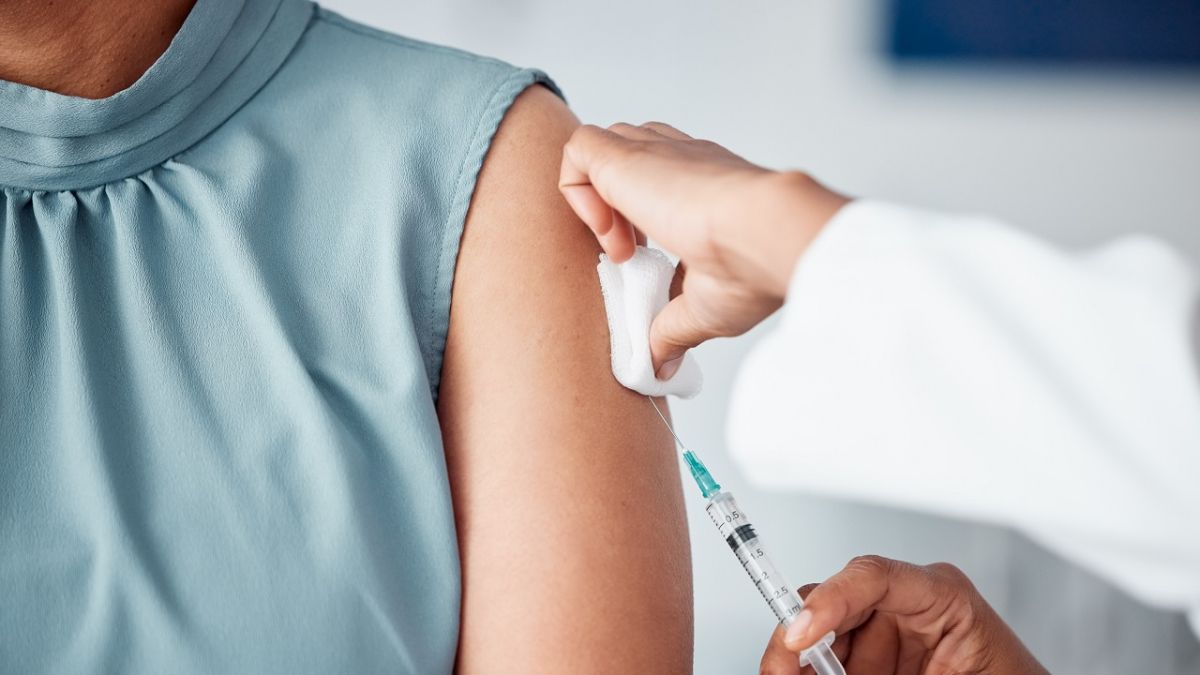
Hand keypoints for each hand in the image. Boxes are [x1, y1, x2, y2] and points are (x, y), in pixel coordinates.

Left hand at [559, 122, 847, 377]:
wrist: (766, 235)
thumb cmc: (753, 268)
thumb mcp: (705, 307)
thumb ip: (674, 330)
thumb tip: (662, 366)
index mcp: (705, 186)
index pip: (659, 180)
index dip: (638, 219)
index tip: (645, 261)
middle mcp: (680, 160)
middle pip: (627, 157)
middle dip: (614, 207)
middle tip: (630, 256)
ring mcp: (655, 152)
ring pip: (601, 149)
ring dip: (595, 201)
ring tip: (621, 248)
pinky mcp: (626, 154)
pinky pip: (578, 151)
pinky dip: (576, 191)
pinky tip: (606, 233)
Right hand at [761, 556, 1047, 674]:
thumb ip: (895, 668)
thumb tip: (827, 667)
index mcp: (944, 598)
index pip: (874, 576)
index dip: (828, 601)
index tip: (799, 634)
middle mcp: (909, 610)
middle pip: (833, 605)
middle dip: (797, 635)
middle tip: (780, 667)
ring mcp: (888, 640)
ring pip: (820, 638)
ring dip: (798, 660)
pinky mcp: (875, 664)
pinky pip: (829, 666)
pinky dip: (810, 674)